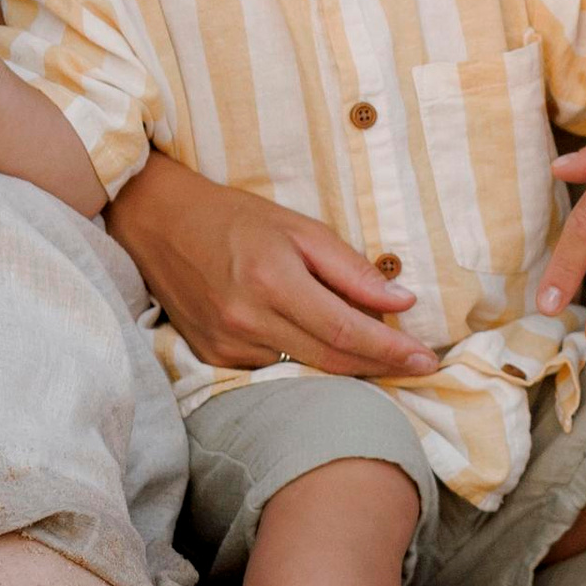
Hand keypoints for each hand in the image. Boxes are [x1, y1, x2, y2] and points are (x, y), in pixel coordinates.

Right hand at [106, 154, 442, 377]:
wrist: (159, 223)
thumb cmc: (234, 217)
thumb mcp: (298, 227)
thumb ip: (350, 268)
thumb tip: (401, 301)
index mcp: (273, 280)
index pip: (346, 331)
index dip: (391, 351)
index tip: (427, 360)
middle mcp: (247, 319)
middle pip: (331, 360)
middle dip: (381, 367)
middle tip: (420, 367)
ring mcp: (227, 345)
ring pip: (304, 369)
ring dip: (343, 363)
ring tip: (372, 348)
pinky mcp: (213, 357)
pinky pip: (273, 368)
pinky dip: (302, 358)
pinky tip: (315, 342)